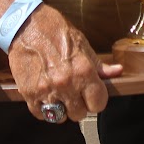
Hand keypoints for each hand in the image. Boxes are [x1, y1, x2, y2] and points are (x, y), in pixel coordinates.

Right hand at [8, 4, 121, 122]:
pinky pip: (41, 114)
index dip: (96, 100)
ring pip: (60, 117)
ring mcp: (46, 90)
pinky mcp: (29, 93)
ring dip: (62, 108)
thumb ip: (99, 64)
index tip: (92, 95)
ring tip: (60, 95)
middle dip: (79, 105)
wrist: (25, 25)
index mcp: (83, 70)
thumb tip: (117, 72)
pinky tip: (46, 95)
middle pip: (79, 114)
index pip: (98, 104)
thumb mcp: (82, 43)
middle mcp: (66, 83)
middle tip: (74, 93)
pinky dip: (44, 109)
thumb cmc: (55, 31)